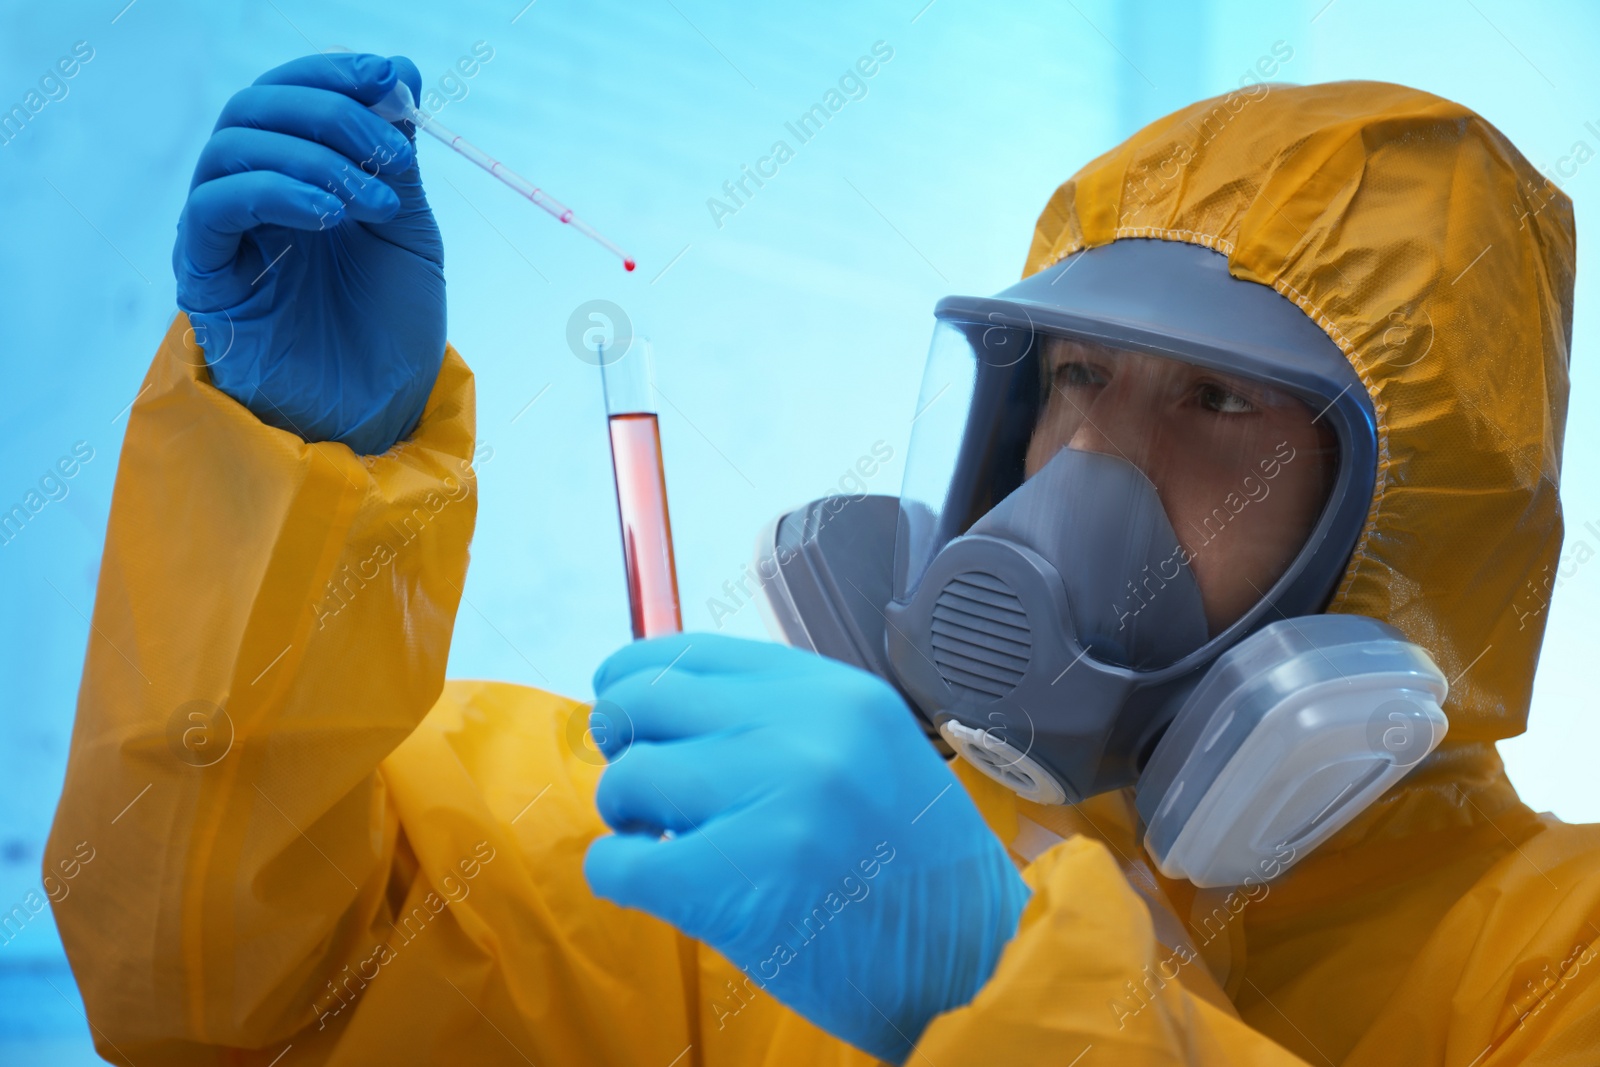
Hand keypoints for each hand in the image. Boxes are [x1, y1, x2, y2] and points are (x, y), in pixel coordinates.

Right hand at [173, 52, 444, 456]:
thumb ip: (395, 159)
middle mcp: (253, 196)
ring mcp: (225, 234)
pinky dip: (274, 191)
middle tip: (389, 151)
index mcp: (299, 176)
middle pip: (256, 109)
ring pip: (232, 149)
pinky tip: (331, 216)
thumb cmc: (391, 330)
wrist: (377, 414)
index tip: (391, 76)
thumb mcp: (408, 230)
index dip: (335, 73)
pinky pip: (214, 207)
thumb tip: (400, 70)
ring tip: (373, 201)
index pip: (293, 94)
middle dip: (329, 112)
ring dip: (312, 158)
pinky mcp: (206, 275)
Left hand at [584, 635, 1030, 1063]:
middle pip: (643, 702)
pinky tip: (656, 883)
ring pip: (626, 779)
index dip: (636, 676)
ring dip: (628, 814)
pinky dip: (619, 873)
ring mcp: (766, 808)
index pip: (691, 653)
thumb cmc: (912, 862)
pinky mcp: (729, 886)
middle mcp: (800, 736)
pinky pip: (617, 861)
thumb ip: (779, 717)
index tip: (623, 701)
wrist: (969, 961)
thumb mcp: (868, 748)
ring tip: (666, 839)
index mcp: (832, 694)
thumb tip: (658, 700)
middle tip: (640, 780)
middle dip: (622, 740)